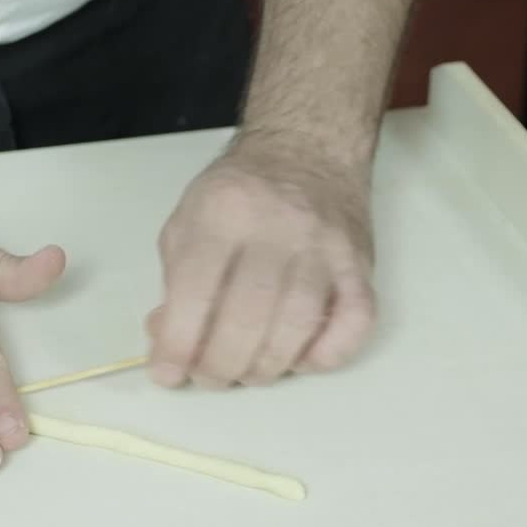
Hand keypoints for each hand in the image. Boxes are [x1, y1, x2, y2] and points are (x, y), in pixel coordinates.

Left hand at [147, 139, 376, 387]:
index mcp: (223, 212)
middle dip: (220, 365)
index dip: (177, 344)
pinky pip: (355, 324)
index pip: (195, 290)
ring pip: (298, 326)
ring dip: (265, 367)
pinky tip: (298, 360)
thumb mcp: (188, 222)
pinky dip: (325, 356)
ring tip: (245, 373)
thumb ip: (174, 285)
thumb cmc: (239, 195)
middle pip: (247, 317)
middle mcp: (278, 227)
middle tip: (208, 377)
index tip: (166, 373)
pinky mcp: (360, 265)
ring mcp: (325, 247)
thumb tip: (169, 345)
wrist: (307, 149)